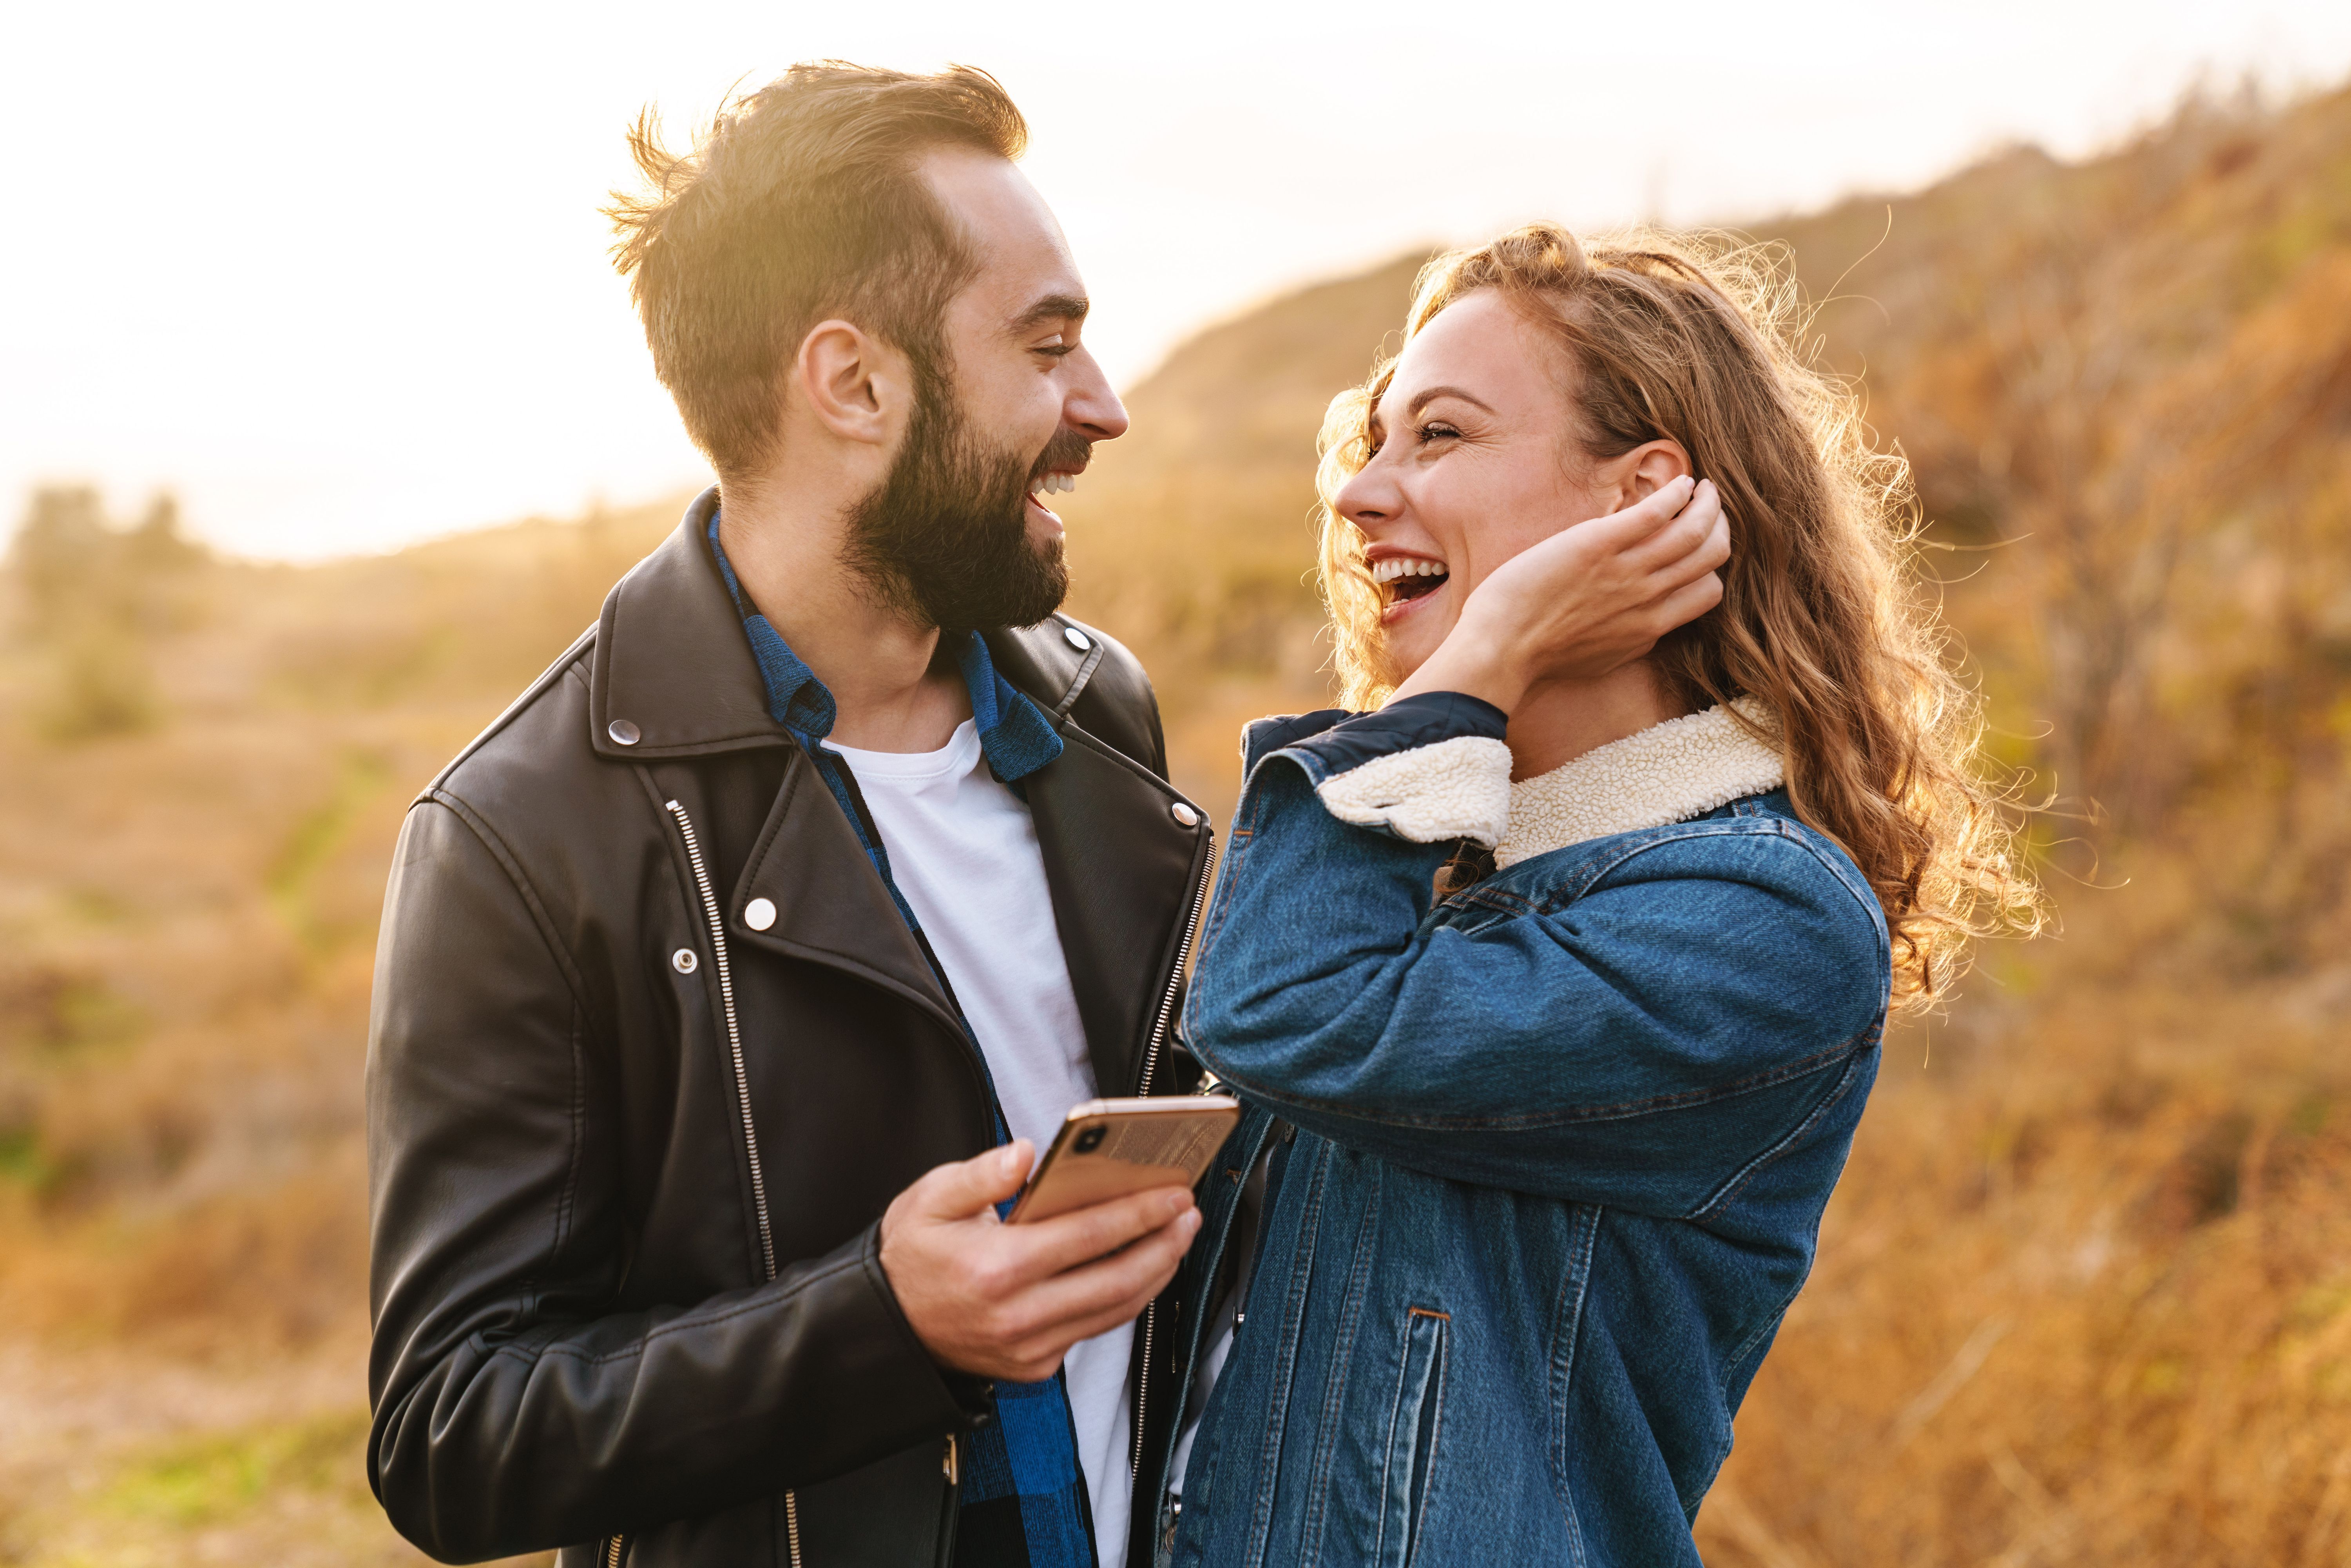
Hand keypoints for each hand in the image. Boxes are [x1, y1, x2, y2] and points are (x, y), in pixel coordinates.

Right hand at [877, 1141, 1200, 1382]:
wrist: (885, 1327)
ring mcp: (1029, 1347)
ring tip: (1177, 1237)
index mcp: (996, 1268)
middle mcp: (1018, 1315)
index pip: (1087, 1237)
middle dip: (1163, 1244)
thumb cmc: (910, 1257)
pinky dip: (1124, 1299)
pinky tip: (1140, 1268)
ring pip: (1114, 1311)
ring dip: (1155, 1272)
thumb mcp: (930, 1200)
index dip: (1138, 1213)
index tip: (1173, 1193)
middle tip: (1190, 1213)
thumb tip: (1026, 1151)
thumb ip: (981, 1174)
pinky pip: (1093, 1329)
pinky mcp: (1035, 1366)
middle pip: (1116, 1280)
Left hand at [1391, 476, 1728, 713]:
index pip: (1708, 592)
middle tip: (1707, 505)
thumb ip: (1631, 638)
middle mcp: (1647, 598)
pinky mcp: (1598, 545)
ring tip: (1700, 488)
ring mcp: (1626, 570)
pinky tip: (1679, 482)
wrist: (1501, 649)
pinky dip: (1675, 494)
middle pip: (1712, 555)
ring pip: (1694, 531)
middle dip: (1718, 525)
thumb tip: (1648, 626)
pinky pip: (1655, 513)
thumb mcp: (1602, 656)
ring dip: (1706, 503)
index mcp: (1650, 626)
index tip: (1699, 544)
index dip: (1710, 564)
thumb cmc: (1540, 656)